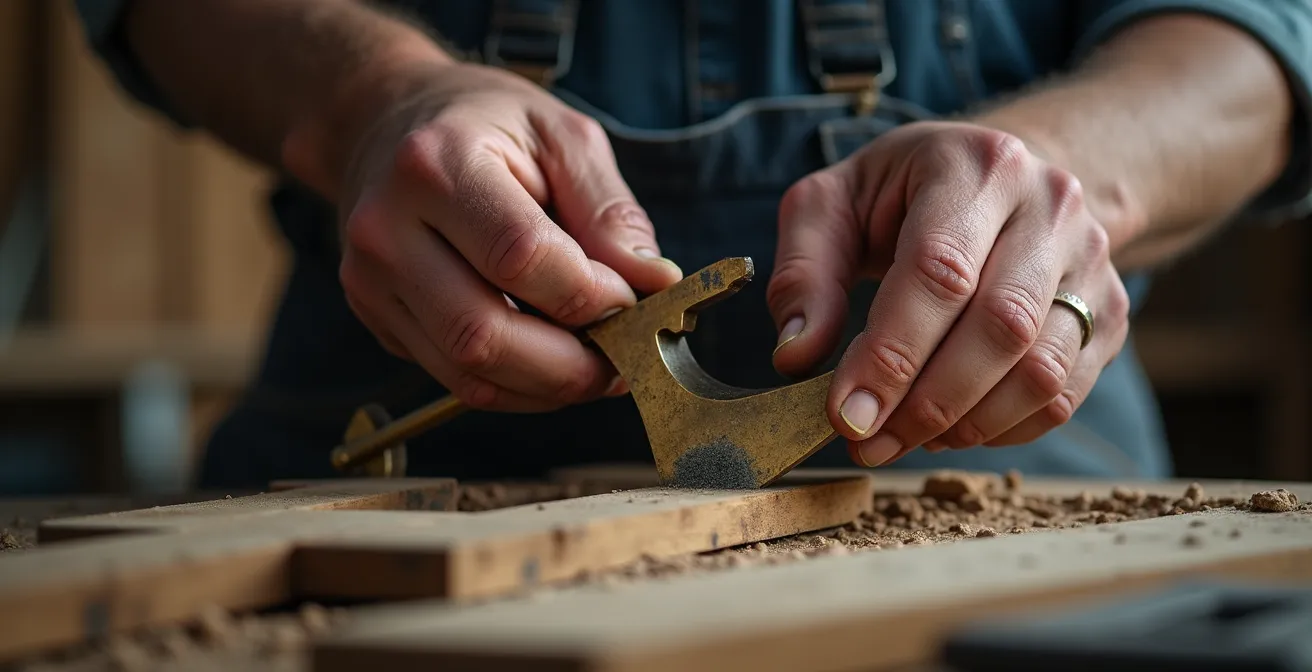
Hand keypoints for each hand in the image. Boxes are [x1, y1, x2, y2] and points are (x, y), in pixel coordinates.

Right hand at [337, 63, 681, 410]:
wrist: (385, 122)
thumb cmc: (485, 125)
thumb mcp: (561, 136)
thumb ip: (610, 212)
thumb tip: (652, 284)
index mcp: (436, 164)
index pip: (520, 257)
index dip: (588, 294)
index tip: (631, 299)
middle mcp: (387, 229)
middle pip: (483, 334)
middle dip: (570, 365)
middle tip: (623, 359)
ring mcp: (371, 280)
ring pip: (468, 373)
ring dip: (547, 386)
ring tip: (594, 365)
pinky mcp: (375, 316)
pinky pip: (455, 379)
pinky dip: (517, 387)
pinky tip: (552, 362)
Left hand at [767, 121, 1129, 466]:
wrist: (1001, 177)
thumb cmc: (901, 194)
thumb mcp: (832, 203)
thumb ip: (804, 273)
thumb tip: (796, 355)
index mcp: (976, 166)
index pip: (940, 271)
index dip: (893, 353)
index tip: (846, 413)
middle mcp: (1051, 206)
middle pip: (1001, 325)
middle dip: (927, 402)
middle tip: (867, 441)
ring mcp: (1090, 261)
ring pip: (1042, 369)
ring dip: (966, 425)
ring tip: (902, 440)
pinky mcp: (1108, 312)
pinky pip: (1064, 393)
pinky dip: (1003, 429)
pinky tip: (949, 430)